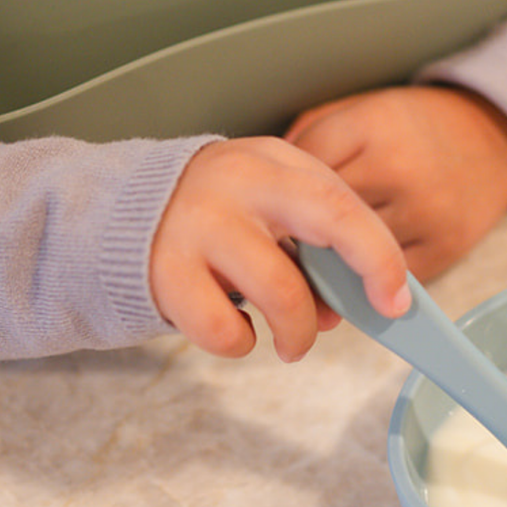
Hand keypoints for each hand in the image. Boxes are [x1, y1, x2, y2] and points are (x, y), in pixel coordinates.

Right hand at [148, 136, 408, 360]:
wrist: (111, 219)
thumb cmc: (210, 225)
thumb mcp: (264, 214)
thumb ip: (313, 248)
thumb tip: (361, 304)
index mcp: (273, 163)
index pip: (344, 204)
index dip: (380, 256)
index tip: (396, 300)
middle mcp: (239, 182)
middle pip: (330, 221)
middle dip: (365, 272)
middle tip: (366, 316)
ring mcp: (200, 225)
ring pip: (282, 294)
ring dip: (297, 333)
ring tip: (289, 342)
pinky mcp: (165, 273)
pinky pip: (226, 331)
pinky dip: (239, 343)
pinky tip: (234, 329)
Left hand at [285, 85, 506, 281]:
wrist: (495, 138)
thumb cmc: (417, 128)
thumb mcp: (363, 110)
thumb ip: (313, 139)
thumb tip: (271, 191)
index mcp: (372, 127)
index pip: (304, 174)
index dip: (283, 196)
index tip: (276, 208)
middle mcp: (399, 170)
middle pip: (325, 223)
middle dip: (301, 239)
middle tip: (285, 250)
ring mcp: (425, 213)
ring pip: (355, 258)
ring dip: (333, 270)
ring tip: (320, 267)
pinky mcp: (444, 246)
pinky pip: (390, 279)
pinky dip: (371, 283)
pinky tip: (361, 274)